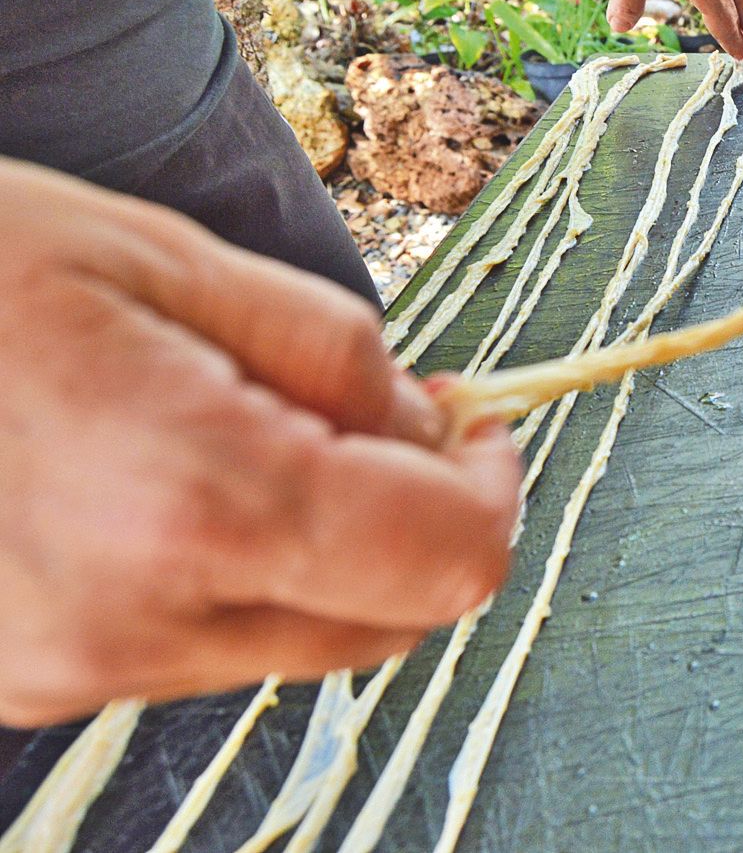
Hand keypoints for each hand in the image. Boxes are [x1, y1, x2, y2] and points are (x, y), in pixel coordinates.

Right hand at [0, 161, 520, 726]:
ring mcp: (62, 671)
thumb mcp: (169, 261)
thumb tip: (432, 429)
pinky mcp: (16, 683)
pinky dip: (225, 574)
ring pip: (290, 639)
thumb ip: (335, 355)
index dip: (492, 491)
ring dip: (320, 548)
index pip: (444, 563)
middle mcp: (131, 623)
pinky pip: (188, 647)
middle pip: (382, 622)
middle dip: (417, 521)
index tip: (483, 424)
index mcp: (192, 505)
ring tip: (248, 424)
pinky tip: (168, 480)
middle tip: (388, 414)